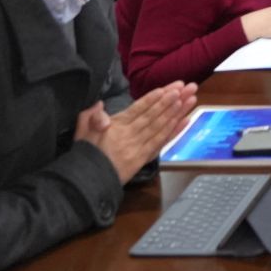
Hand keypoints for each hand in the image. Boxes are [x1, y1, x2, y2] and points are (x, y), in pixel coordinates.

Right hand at [76, 83, 198, 183]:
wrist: (87, 184)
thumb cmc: (85, 156)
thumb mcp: (81, 134)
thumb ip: (89, 117)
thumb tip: (99, 104)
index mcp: (116, 127)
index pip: (137, 110)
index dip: (152, 99)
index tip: (166, 89)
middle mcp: (130, 136)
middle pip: (154, 115)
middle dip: (171, 100)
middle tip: (186, 87)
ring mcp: (138, 148)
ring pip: (161, 127)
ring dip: (177, 112)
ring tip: (189, 99)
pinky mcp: (144, 159)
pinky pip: (162, 143)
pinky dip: (175, 131)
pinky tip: (186, 120)